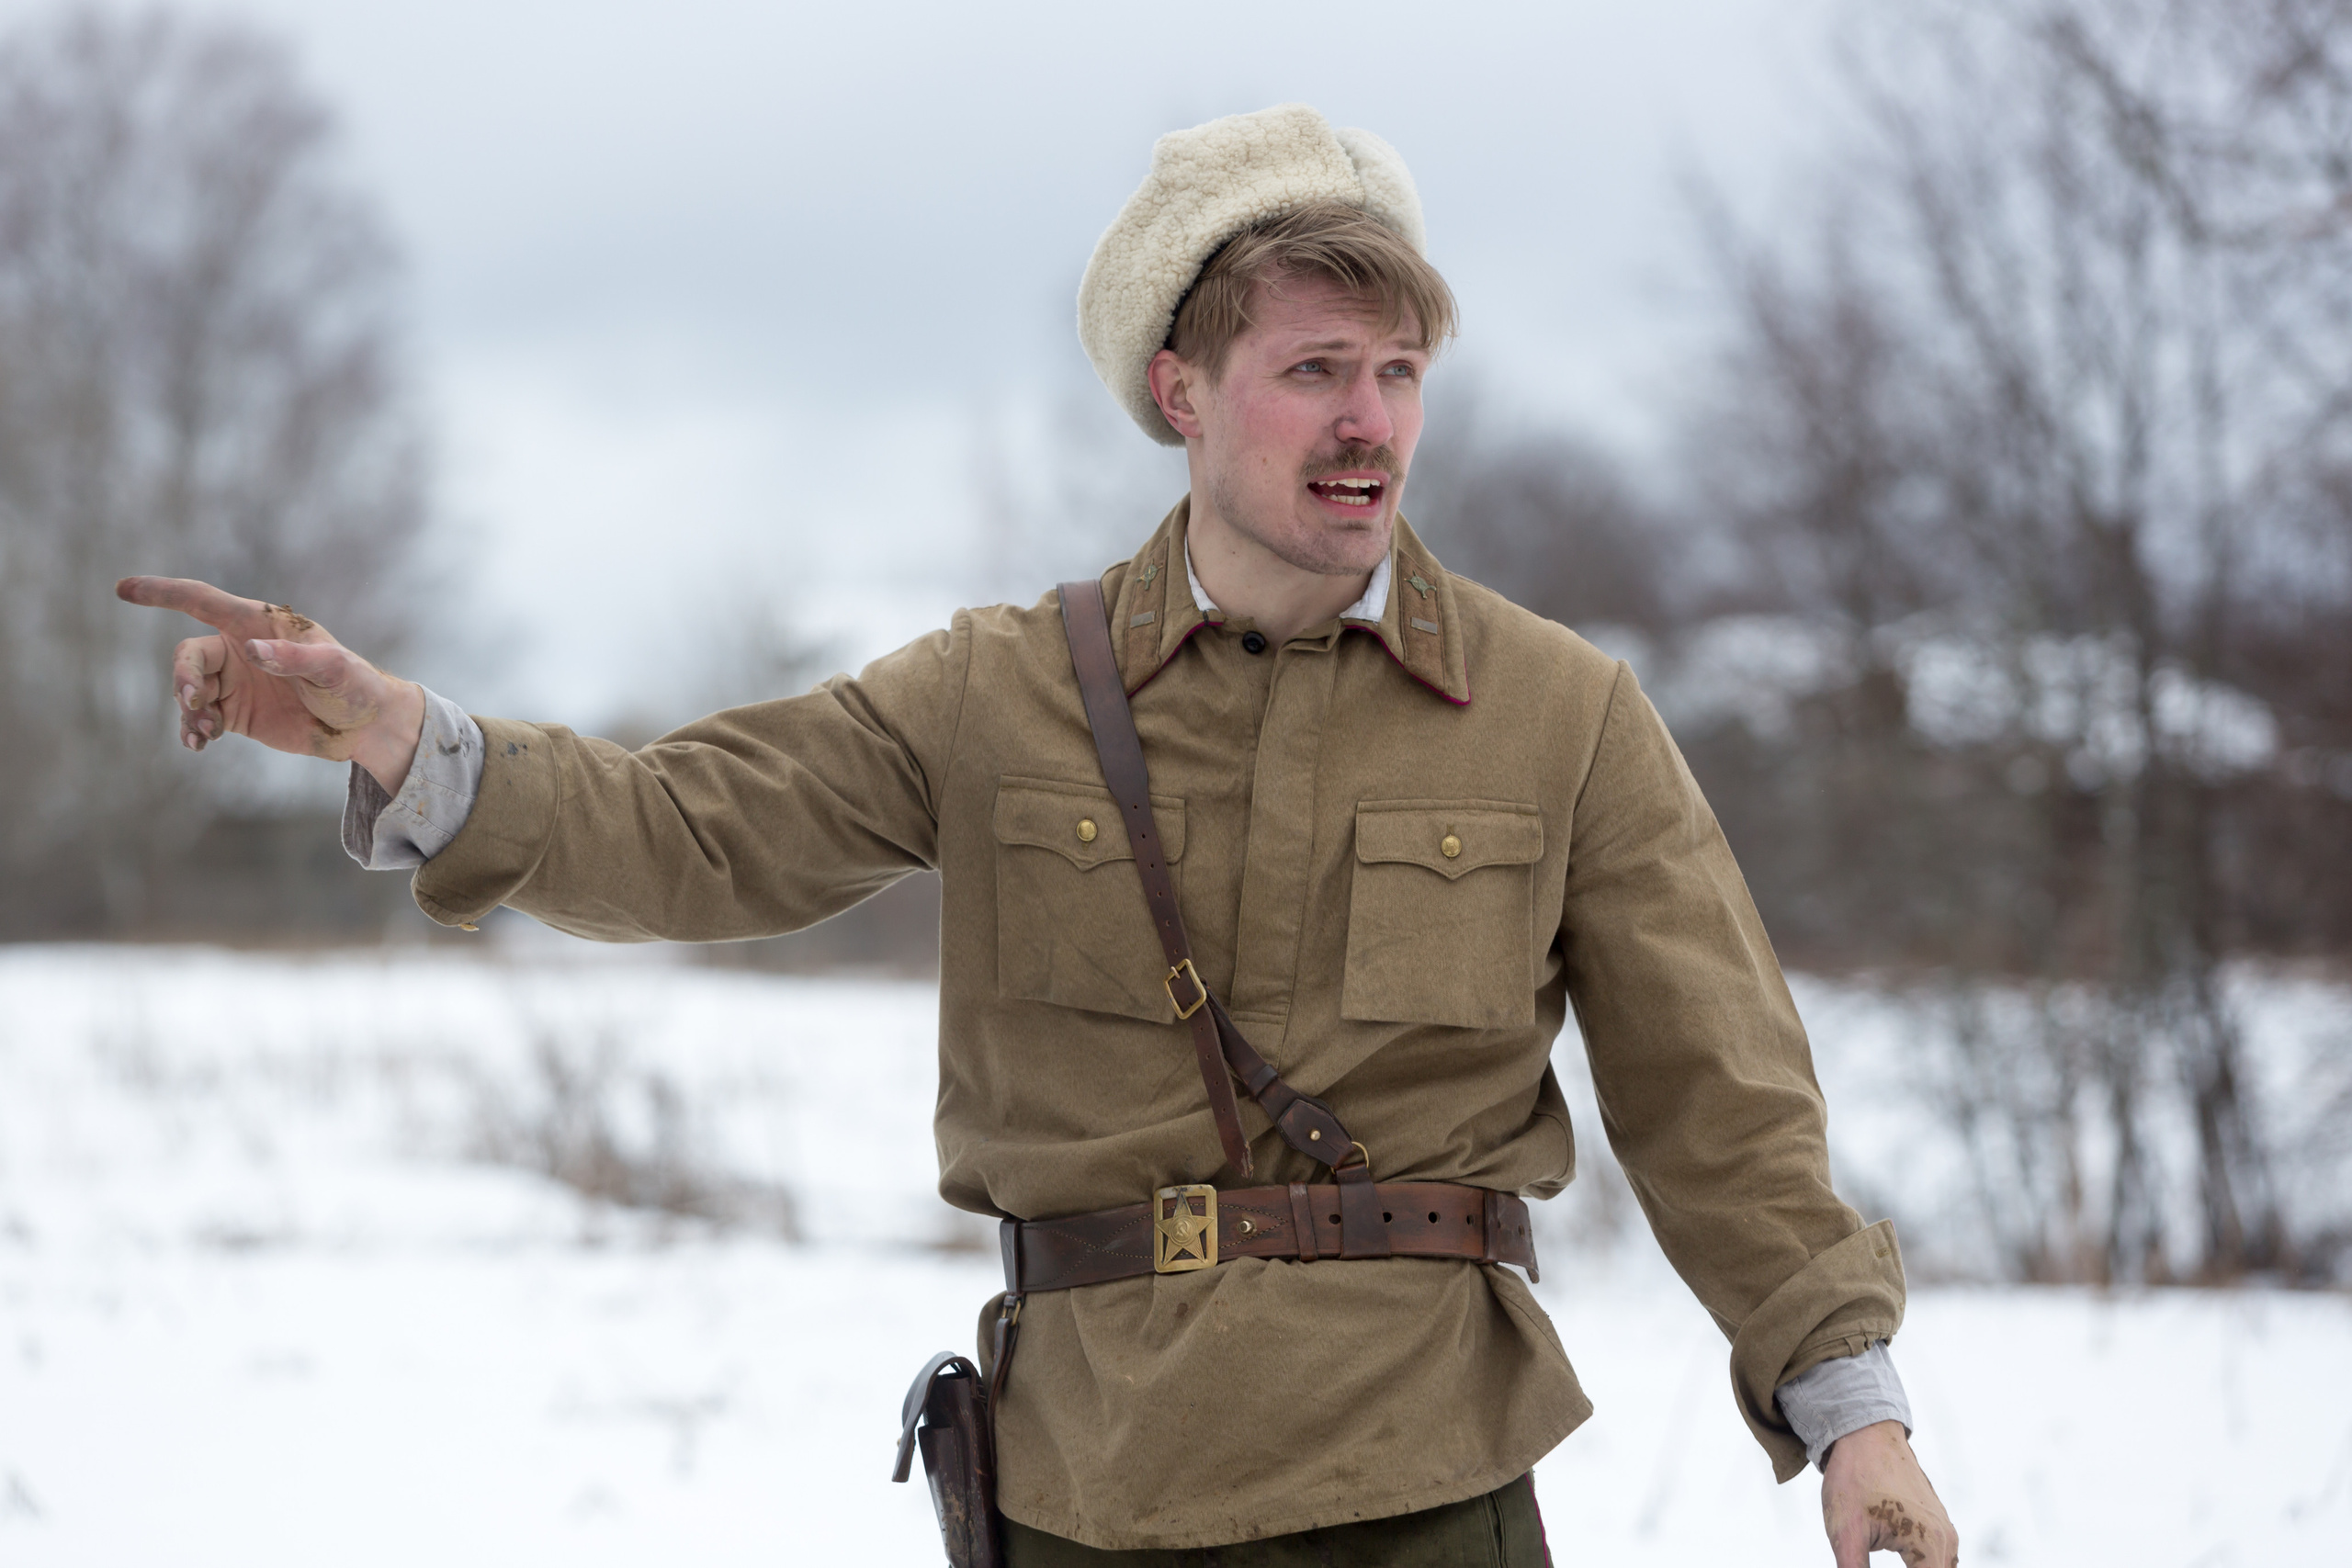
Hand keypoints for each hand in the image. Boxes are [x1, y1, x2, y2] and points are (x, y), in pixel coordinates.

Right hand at [116, 576, 424, 792]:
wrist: (364, 726)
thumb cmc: (355, 686)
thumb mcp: (334, 669)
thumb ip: (295, 659)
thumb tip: (252, 650)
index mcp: (258, 623)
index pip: (201, 600)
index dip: (162, 593)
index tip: (124, 589)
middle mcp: (239, 648)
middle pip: (189, 655)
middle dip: (183, 678)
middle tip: (195, 703)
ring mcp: (235, 682)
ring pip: (188, 689)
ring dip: (187, 710)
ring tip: (203, 734)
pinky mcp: (235, 713)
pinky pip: (199, 717)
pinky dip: (192, 729)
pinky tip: (198, 744)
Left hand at [1822, 1420, 1956, 1565]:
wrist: (1863, 1433)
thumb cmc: (1854, 1478)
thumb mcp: (1846, 1532)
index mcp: (1932, 1547)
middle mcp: (1947, 1542)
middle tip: (1864, 1563)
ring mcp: (1944, 1533)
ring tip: (1869, 1557)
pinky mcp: (1935, 1526)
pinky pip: (1933, 1561)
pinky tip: (1897, 1563)